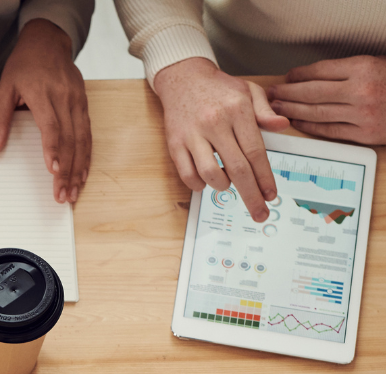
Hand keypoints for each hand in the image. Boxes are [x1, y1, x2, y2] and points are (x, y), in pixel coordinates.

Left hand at [0, 18, 90, 203]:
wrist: (47, 41)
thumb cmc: (24, 65)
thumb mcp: (5, 87)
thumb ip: (0, 118)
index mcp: (43, 94)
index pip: (52, 126)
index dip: (54, 150)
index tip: (54, 170)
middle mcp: (65, 98)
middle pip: (70, 139)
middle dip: (67, 170)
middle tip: (63, 194)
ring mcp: (77, 101)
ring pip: (82, 140)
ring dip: (79, 168)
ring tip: (74, 191)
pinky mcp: (84, 104)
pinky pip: (88, 134)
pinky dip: (87, 156)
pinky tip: (83, 173)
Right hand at [153, 57, 288, 221]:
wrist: (183, 78)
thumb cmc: (218, 88)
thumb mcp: (248, 90)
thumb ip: (265, 110)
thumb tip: (282, 126)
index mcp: (237, 110)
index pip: (255, 151)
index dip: (265, 177)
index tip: (271, 195)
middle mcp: (215, 123)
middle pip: (237, 168)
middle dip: (250, 194)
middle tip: (259, 212)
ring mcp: (193, 135)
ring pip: (211, 174)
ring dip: (222, 186)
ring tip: (227, 184)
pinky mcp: (175, 144)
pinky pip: (187, 174)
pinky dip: (199, 185)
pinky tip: (205, 181)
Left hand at [268, 56, 385, 143]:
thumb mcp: (376, 65)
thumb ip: (348, 71)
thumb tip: (313, 77)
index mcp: (364, 68)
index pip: (321, 71)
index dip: (300, 75)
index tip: (286, 78)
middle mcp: (360, 91)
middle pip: (313, 93)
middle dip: (288, 93)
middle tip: (271, 94)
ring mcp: (360, 114)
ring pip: (317, 113)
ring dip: (293, 111)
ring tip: (277, 109)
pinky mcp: (363, 134)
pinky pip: (328, 131)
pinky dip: (309, 127)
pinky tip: (297, 123)